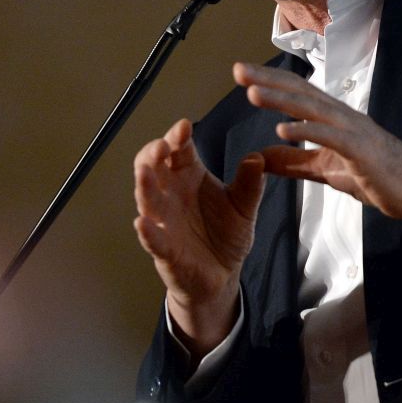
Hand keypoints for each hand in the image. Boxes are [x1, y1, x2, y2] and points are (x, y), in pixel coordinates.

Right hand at [133, 118, 264, 356]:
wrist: (223, 275)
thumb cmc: (226, 234)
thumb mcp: (245, 206)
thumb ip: (251, 184)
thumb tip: (258, 157)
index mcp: (190, 176)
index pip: (178, 150)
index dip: (177, 136)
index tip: (184, 127)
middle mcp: (172, 194)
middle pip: (153, 167)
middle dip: (153, 154)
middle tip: (162, 146)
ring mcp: (165, 221)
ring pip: (148, 200)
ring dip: (144, 186)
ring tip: (145, 174)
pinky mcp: (165, 249)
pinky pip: (153, 239)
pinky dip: (147, 232)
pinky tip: (143, 224)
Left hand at [234, 62, 401, 220]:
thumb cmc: (377, 176)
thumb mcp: (326, 170)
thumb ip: (294, 162)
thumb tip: (259, 156)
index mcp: (334, 118)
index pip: (297, 92)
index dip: (270, 80)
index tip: (241, 73)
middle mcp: (342, 117)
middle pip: (300, 91)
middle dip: (268, 80)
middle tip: (238, 70)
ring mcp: (354, 131)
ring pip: (313, 109)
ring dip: (282, 100)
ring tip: (253, 93)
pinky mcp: (362, 151)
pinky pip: (331, 137)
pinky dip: (307, 131)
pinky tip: (283, 130)